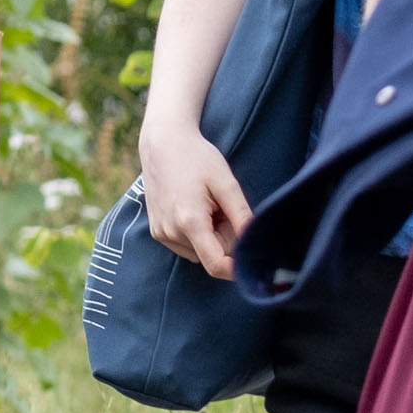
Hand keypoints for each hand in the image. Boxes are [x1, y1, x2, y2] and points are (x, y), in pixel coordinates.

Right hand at [138, 112, 250, 274]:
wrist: (163, 143)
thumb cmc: (197, 158)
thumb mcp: (226, 183)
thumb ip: (242, 216)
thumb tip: (255, 243)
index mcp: (189, 222)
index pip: (216, 266)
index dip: (236, 269)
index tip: (250, 260)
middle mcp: (170, 233)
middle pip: (210, 256)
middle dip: (224, 241)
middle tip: (223, 210)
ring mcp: (161, 233)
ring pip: (199, 252)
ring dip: (210, 237)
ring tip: (208, 206)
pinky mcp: (157, 231)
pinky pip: (186, 245)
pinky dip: (196, 233)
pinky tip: (194, 208)